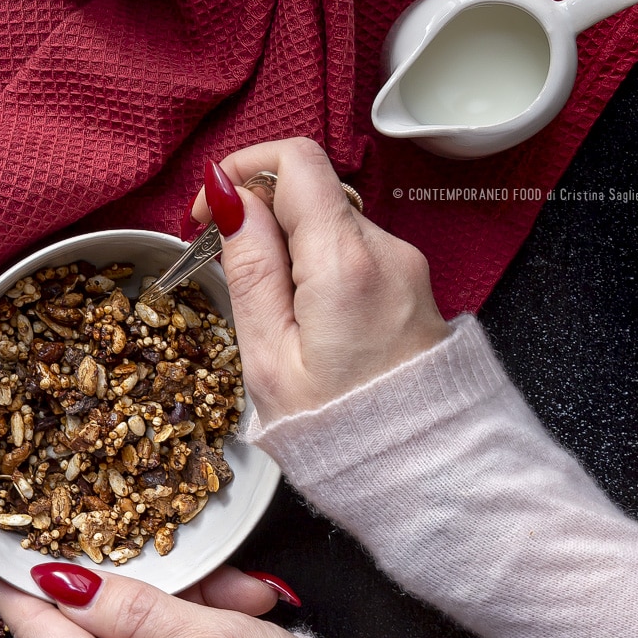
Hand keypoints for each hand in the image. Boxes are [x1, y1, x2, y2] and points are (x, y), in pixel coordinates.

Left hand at [0, 563, 303, 637]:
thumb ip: (133, 609)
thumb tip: (62, 582)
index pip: (45, 633)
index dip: (16, 588)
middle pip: (105, 629)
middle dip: (147, 584)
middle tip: (208, 565)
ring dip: (189, 607)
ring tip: (246, 595)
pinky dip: (198, 636)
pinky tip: (241, 616)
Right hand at [188, 137, 449, 423]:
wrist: (429, 476)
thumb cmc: (342, 431)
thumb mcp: (270, 357)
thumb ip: (249, 268)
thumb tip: (228, 198)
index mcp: (345, 262)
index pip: (295, 161)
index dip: (242, 170)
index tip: (209, 212)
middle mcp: (385, 250)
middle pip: (311, 189)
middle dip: (260, 214)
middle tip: (228, 268)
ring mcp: (405, 265)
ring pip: (330, 221)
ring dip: (288, 244)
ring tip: (272, 312)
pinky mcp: (411, 283)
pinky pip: (353, 250)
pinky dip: (318, 265)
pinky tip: (306, 319)